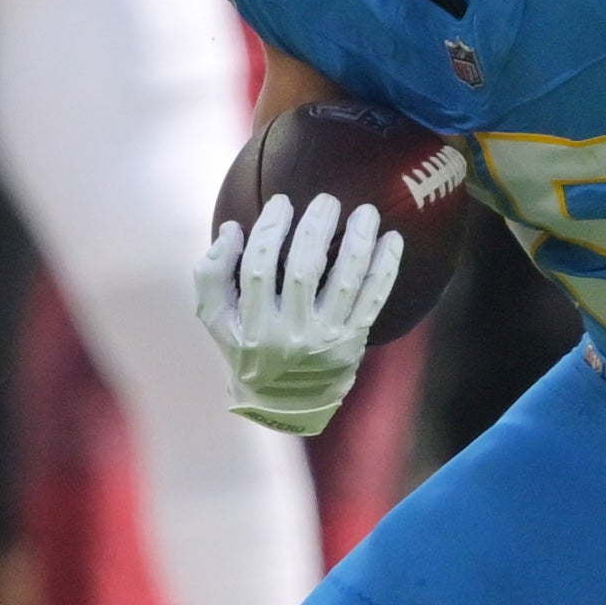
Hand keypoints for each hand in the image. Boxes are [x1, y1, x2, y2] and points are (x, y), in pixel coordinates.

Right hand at [194, 191, 400, 435]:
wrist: (284, 404)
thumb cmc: (247, 349)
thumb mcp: (218, 320)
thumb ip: (212, 274)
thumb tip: (232, 230)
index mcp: (254, 328)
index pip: (259, 268)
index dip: (270, 230)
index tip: (281, 202)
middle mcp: (292, 336)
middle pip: (304, 270)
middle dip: (316, 228)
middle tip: (326, 200)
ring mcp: (328, 340)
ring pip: (347, 281)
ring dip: (359, 242)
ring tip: (366, 212)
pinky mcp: (354, 341)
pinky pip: (375, 298)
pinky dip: (386, 267)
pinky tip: (393, 239)